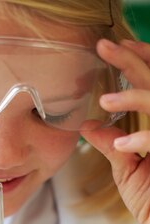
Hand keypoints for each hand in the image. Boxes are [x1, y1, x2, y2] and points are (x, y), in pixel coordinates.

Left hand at [81, 38, 149, 223]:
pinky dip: (142, 139)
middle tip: (105, 47)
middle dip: (132, 62)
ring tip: (106, 100)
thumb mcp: (128, 169)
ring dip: (134, 97)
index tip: (117, 46)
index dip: (140, 61)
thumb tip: (88, 124)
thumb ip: (112, 144)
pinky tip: (122, 145)